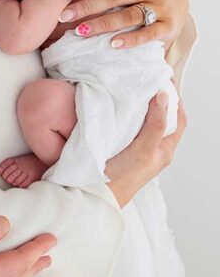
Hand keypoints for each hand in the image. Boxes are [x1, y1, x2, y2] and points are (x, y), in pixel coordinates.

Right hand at [106, 92, 186, 206]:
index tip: (165, 82)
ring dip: (144, 107)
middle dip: (159, 100)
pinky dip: (130, 115)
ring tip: (135, 91)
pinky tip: (121, 108)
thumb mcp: (143, 149)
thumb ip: (155, 125)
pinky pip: (132, 127)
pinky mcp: (124, 148)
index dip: (176, 100)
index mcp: (165, 150)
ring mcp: (139, 149)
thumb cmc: (123, 178)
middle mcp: (154, 149)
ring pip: (147, 122)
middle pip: (164, 119)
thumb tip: (164, 97)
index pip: (179, 120)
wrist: (98, 194)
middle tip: (148, 82)